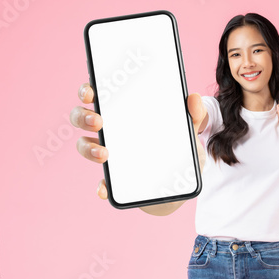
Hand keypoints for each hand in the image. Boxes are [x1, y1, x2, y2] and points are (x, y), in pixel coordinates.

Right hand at [69, 83, 206, 200]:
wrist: (179, 186)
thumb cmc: (177, 151)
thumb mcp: (187, 132)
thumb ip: (193, 115)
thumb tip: (196, 98)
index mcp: (124, 113)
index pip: (99, 95)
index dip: (88, 90)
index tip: (91, 91)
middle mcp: (111, 131)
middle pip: (82, 117)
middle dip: (83, 116)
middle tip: (98, 122)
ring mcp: (109, 155)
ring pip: (84, 146)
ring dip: (87, 149)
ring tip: (104, 154)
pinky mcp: (114, 180)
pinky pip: (102, 182)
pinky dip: (101, 185)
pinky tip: (105, 188)